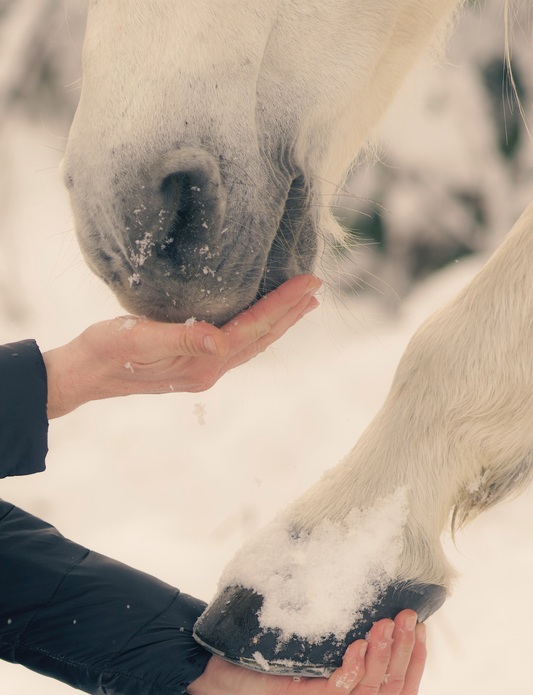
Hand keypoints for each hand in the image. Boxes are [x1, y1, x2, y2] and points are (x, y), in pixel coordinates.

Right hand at [43, 274, 320, 417]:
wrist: (84, 374)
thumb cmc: (106, 351)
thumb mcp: (138, 338)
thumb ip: (180, 340)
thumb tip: (219, 342)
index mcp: (202, 363)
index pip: (253, 329)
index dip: (283, 305)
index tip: (309, 283)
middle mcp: (208, 369)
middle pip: (260, 338)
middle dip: (290, 313)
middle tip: (316, 288)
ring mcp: (202, 369)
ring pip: (251, 343)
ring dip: (277, 323)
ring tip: (300, 304)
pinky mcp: (192, 364)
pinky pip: (236, 345)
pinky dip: (255, 329)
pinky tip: (257, 320)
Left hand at [187, 610, 426, 694]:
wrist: (218, 661)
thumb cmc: (265, 639)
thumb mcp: (306, 620)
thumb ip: (330, 605)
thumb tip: (352, 558)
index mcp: (349, 679)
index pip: (400, 683)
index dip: (417, 658)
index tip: (421, 624)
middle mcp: (341, 693)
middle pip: (391, 686)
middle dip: (406, 651)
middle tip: (407, 617)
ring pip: (370, 689)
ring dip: (384, 656)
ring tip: (386, 625)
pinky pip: (336, 692)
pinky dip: (351, 669)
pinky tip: (356, 645)